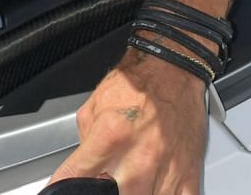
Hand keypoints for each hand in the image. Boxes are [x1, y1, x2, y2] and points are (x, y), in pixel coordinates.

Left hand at [48, 50, 208, 193]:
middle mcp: (138, 159)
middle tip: (105, 176)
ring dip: (134, 192)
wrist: (173, 68)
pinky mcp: (188, 174)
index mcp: (111, 137)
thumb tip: (82, 167)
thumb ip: (84, 141)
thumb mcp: (94, 105)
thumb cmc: (137, 83)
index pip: (75, 177)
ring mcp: (165, 170)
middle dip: (104, 190)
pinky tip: (154, 187)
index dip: (63, 184)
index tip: (62, 187)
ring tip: (129, 180)